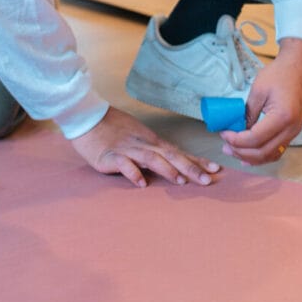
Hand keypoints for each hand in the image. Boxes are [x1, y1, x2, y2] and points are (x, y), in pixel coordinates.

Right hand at [71, 106, 220, 187]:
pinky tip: (141, 184)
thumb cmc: (112, 128)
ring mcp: (127, 150)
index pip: (178, 152)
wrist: (87, 118)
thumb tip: (171, 164)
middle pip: (170, 156)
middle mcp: (143, 144)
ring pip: (151, 159)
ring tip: (181, 181)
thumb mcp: (137, 136)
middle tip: (207, 180)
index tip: (214, 170)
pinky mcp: (110, 157)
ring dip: (167, 170)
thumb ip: (152, 151)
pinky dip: (133, 173)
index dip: (196, 161)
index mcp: (151, 141)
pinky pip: (124, 165)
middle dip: (190, 168)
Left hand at [221, 37, 301, 164]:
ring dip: (250, 157)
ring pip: (270, 155)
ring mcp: (294, 132)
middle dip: (241, 152)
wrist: (298, 66)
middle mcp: (291, 129)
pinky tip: (249, 156)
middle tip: (225, 146)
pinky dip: (262, 156)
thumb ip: (248, 113)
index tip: (224, 133)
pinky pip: (277, 150)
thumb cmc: (279, 74)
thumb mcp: (258, 91)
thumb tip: (239, 130)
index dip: (236, 140)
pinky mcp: (293, 131)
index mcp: (282, 117)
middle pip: (262, 152)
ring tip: (233, 151)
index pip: (255, 139)